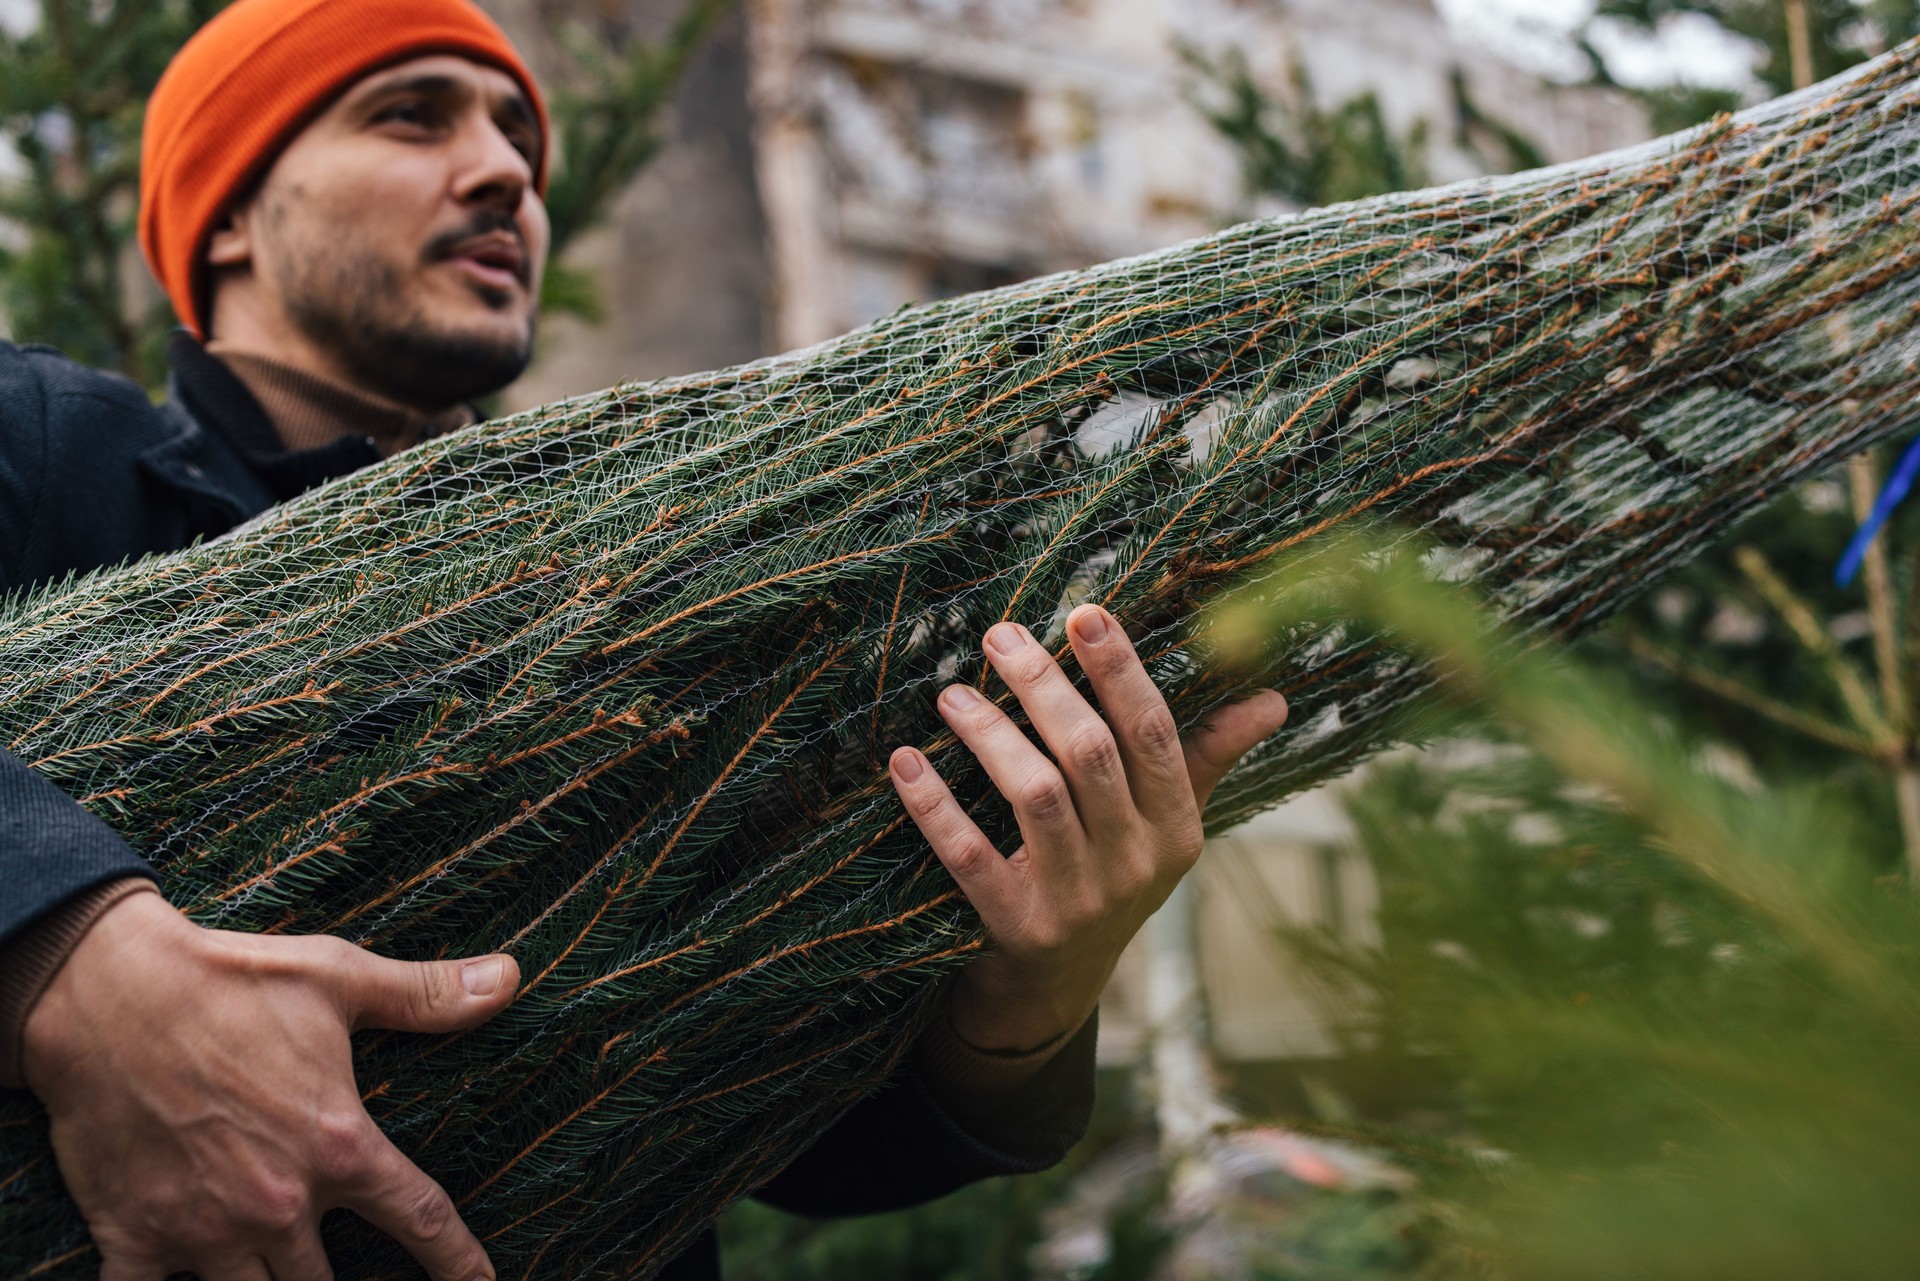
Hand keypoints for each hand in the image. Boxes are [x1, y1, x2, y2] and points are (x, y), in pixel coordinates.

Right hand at [21, 890, 519, 1280]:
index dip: (459, 1262)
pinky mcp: (135, 1236)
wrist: (105, 992)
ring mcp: (204, 1228)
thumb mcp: (340, 978)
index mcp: (338, 1144)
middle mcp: (279, 1202)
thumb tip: (509, 979)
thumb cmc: (229, 980)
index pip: (422, 1219)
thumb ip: (427, 995)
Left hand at [889, 604, 1287, 1052]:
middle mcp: (1136, 864)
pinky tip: (904, 763)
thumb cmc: (1113, 877)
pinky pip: (970, 857)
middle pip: (1091, 755)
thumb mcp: (1166, 825)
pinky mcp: (1017, 929)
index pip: (1154, 734)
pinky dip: (934, 806)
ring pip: (1036, 796)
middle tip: (999, 635)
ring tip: (951, 694)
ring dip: (990, 736)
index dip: (1120, 671)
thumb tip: (1275, 699)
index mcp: (1176, 828)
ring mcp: (1078, 901)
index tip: (1085, 613)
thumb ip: (1210, 757)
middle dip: (1044, 687)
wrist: (1056, 988)